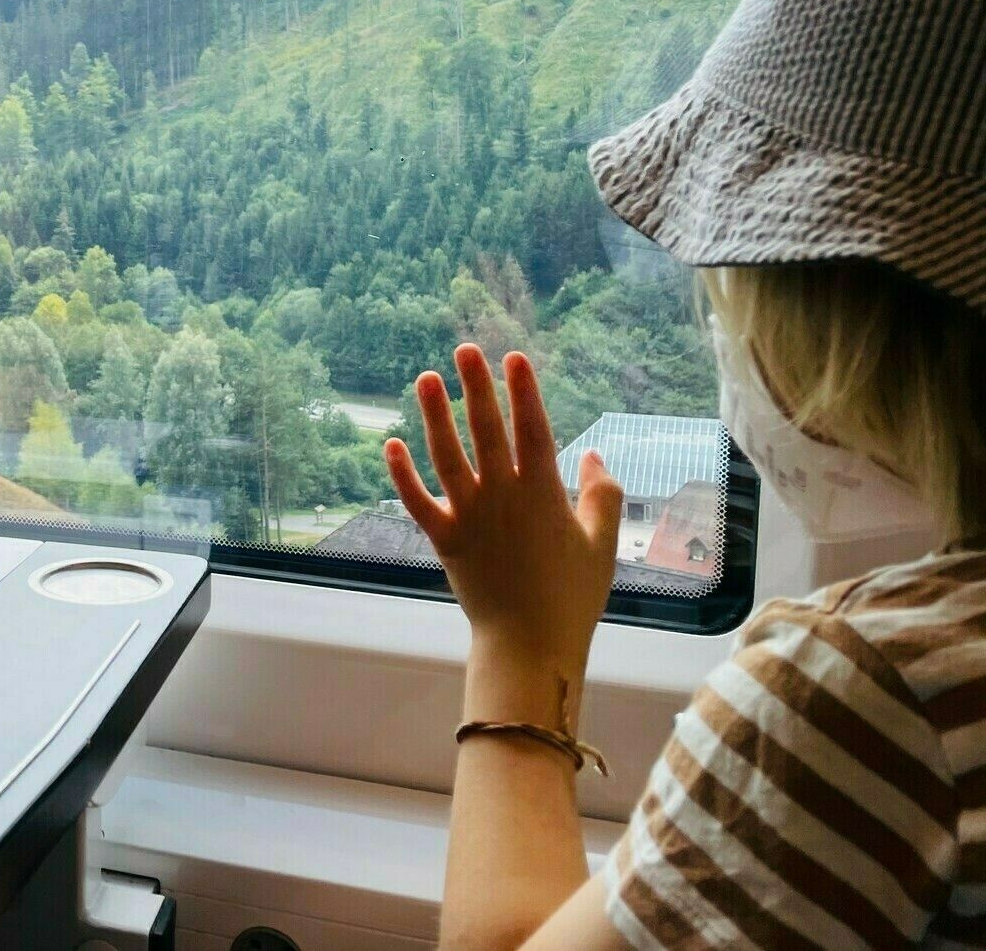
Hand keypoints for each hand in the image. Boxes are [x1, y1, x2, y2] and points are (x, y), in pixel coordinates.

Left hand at [383, 345, 622, 687]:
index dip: (523, 391)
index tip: (513, 358)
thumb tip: (595, 456)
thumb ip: (602, 495)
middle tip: (464, 350)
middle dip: (476, 387)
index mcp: (542, 493)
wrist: (530, 645)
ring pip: (446, 456)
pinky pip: (418, 502)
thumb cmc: (571, 596)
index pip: (532, 429)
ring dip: (434, 416)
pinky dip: (402, 474)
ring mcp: (469, 517)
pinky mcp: (444, 539)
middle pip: (486, 431)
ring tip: (424, 378)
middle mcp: (502, 497)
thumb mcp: (601, 544)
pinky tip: (391, 444)